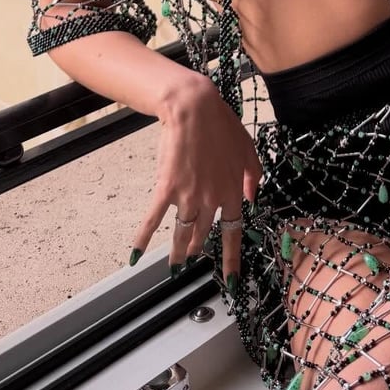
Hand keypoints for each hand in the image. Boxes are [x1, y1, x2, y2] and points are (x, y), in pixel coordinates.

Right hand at [130, 71, 263, 290]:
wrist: (195, 109)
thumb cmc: (221, 124)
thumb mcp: (248, 148)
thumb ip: (254, 176)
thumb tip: (253, 199)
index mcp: (233, 191)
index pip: (233, 232)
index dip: (231, 259)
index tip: (231, 280)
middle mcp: (211, 199)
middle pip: (204, 235)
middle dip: (197, 250)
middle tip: (190, 259)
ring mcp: (188, 196)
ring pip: (182, 232)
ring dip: (177, 252)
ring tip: (174, 265)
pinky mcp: (167, 188)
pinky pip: (154, 219)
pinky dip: (143, 238)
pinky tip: (135, 254)